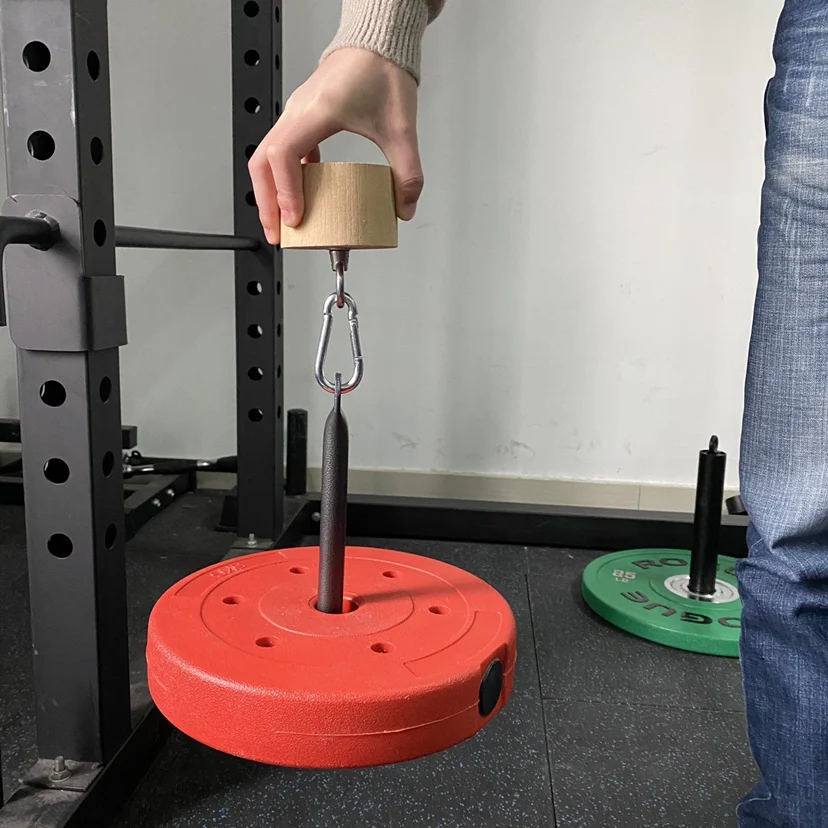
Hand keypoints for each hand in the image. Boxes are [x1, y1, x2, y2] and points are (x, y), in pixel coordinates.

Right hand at [248, 48, 423, 244]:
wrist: (378, 42)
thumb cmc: (382, 71)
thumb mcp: (401, 129)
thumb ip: (407, 172)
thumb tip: (404, 208)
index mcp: (317, 112)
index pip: (284, 156)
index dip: (285, 191)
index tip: (294, 219)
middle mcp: (298, 111)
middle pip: (263, 161)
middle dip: (267, 202)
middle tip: (278, 233)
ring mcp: (296, 113)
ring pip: (266, 156)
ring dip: (270, 191)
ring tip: (282, 221)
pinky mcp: (301, 117)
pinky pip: (281, 150)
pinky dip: (283, 177)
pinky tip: (300, 196)